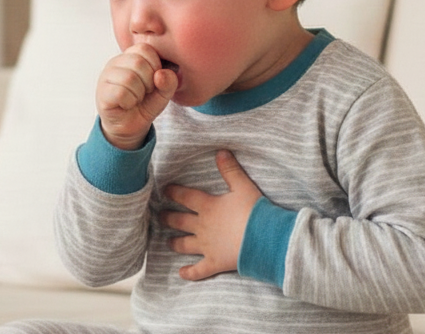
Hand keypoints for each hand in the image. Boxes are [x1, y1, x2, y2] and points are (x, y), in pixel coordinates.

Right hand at [96, 43, 177, 149]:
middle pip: (138, 62)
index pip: (145, 49)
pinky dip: (130, 102)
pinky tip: (126, 105)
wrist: (130, 126)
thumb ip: (169, 82)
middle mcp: (115, 63)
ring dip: (139, 94)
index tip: (154, 80)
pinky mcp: (102, 93)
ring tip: (135, 99)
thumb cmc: (144, 104)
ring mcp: (106, 77)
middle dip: (149, 82)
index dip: (155, 66)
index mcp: (130, 56)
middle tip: (144, 92)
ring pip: (129, 78)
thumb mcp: (163, 93)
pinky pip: (121, 93)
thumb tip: (161, 74)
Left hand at [161, 150, 262, 280]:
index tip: (163, 190)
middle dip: (167, 218)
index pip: (185, 197)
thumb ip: (230, 170)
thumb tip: (221, 151)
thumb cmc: (254, 211)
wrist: (265, 239)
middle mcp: (202, 226)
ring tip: (167, 242)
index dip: (173, 192)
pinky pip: (199, 270)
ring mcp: (207, 246)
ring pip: (185, 245)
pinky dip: (189, 273)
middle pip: (180, 221)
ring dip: (175, 243)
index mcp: (208, 206)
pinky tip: (181, 274)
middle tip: (158, 216)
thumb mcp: (243, 186)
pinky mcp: (215, 263)